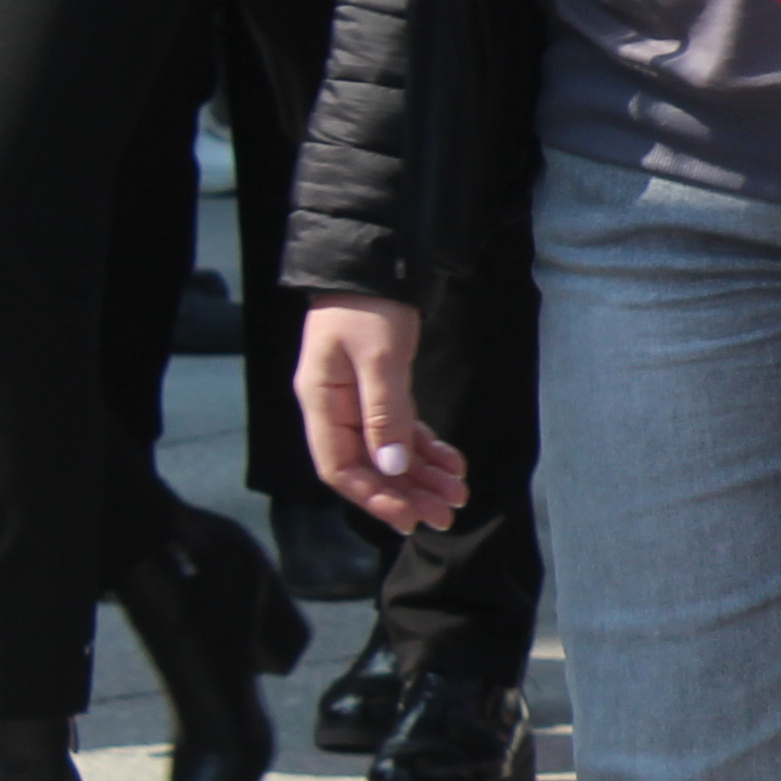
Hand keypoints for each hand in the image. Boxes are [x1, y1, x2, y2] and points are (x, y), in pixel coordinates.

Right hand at [297, 299, 464, 530]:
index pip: (339, 468)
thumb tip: (393, 466)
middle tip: (447, 514)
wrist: (379, 262)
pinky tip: (452, 463)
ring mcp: (356, 400)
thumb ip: (385, 414)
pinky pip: (401, 429)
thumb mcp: (379, 358)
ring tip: (459, 494)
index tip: (409, 518)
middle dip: (406, 492)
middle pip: (367, 465)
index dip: (373, 497)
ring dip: (422, 475)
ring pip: (389, 451)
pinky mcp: (380, 389)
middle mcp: (335, 407)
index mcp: (321, 403)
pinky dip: (426, 448)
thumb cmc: (371, 306)